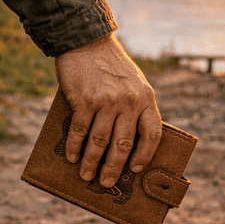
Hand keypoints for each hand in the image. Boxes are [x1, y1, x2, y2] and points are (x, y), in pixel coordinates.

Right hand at [54, 33, 161, 187]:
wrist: (86, 41)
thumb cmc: (110, 65)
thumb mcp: (133, 82)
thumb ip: (134, 106)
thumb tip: (126, 143)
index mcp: (146, 98)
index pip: (152, 134)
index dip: (145, 155)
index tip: (135, 168)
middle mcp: (129, 101)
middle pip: (123, 145)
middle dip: (114, 168)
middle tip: (107, 182)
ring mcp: (106, 101)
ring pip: (100, 142)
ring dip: (92, 162)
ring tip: (86, 175)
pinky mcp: (84, 100)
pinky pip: (80, 131)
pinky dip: (75, 147)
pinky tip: (72, 156)